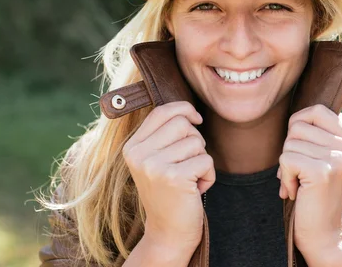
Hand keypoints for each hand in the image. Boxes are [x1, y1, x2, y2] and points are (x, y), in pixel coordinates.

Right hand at [122, 101, 214, 252]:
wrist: (168, 232)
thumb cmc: (169, 192)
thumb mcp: (157, 161)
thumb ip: (164, 135)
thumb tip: (188, 110)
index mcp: (132, 147)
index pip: (161, 112)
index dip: (183, 109)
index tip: (196, 119)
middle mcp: (139, 154)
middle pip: (182, 123)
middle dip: (195, 140)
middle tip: (189, 163)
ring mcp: (154, 166)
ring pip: (197, 142)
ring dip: (202, 160)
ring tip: (190, 178)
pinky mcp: (173, 177)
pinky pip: (206, 161)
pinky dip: (209, 175)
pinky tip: (196, 189)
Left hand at [278, 104, 341, 254]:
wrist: (324, 233)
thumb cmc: (314, 194)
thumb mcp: (320, 159)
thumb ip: (314, 137)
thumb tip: (293, 118)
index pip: (317, 110)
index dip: (298, 123)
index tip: (298, 147)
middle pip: (298, 125)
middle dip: (289, 148)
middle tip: (297, 171)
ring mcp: (338, 159)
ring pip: (290, 142)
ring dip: (286, 165)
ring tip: (298, 183)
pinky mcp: (323, 171)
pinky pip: (287, 159)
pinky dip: (284, 177)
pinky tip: (295, 192)